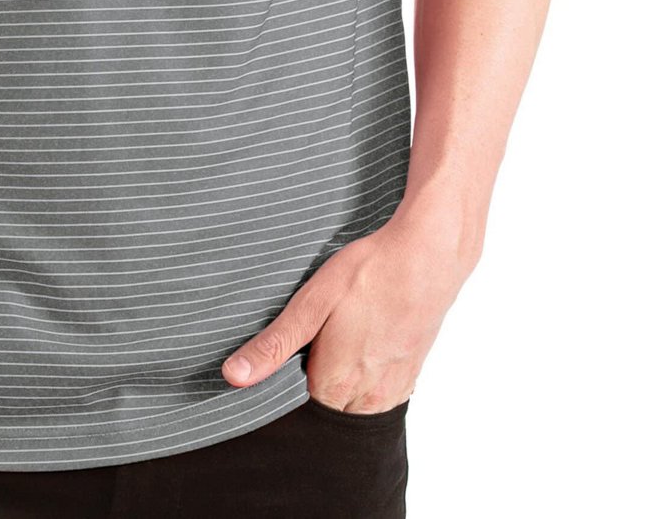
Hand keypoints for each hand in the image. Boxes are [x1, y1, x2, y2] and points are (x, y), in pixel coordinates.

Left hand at [219, 207, 477, 411]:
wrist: (428, 257)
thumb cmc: (370, 273)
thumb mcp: (312, 302)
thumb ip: (274, 345)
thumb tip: (233, 377)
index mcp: (336, 384)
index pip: (295, 402)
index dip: (286, 373)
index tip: (289, 345)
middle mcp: (367, 399)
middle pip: (325, 405)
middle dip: (312, 377)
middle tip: (317, 333)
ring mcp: (393, 391)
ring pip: (352, 402)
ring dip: (340, 377)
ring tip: (340, 332)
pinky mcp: (410, 377)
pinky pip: (377, 392)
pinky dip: (365, 374)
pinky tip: (363, 338)